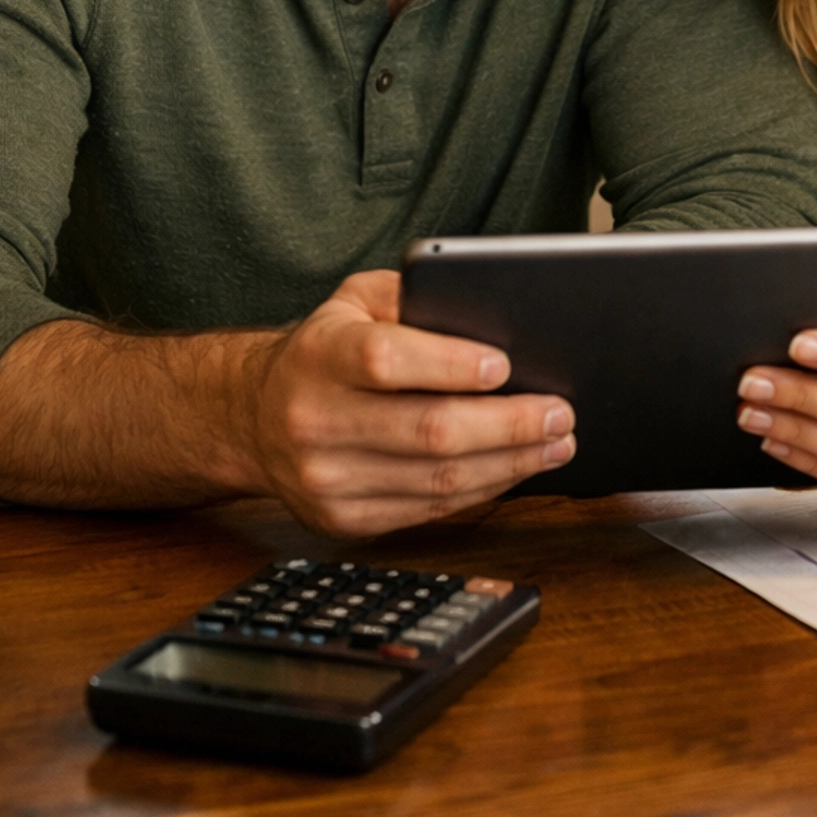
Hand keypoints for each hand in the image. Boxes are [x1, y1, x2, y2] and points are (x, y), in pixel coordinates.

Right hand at [237, 269, 574, 536]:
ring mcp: (328, 479)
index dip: (451, 365)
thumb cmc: (327, 350)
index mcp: (319, 355)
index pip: (387, 361)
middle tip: (560, 411)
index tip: (506, 364)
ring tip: (556, 443)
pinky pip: (429, 509)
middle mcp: (316, 420)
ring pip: (437, 478)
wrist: (256, 418)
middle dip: (509, 424)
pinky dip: (483, 490)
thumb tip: (491, 317)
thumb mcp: (355, 301)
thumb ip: (414, 297)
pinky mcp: (343, 519)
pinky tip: (515, 469)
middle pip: (428, 430)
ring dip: (511, 463)